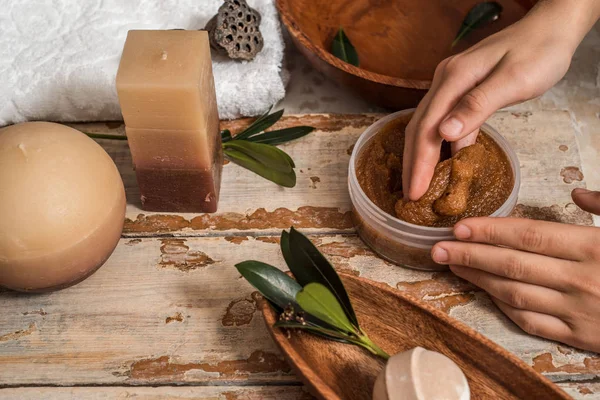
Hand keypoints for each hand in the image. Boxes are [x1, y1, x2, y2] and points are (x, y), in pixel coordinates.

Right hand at [403, 0, 599, 200]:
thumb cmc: (539, 51)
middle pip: (419, 127)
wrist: (551, 27)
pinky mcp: (462, 90)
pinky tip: (443, 163)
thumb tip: (444, 134)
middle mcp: (445, 81)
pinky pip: (444, 122)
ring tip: (421, 185)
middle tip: (411, 196)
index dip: (419, 161)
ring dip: (423, 156)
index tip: (415, 191)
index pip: (426, 127)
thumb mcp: (513, 79)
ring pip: (428, 126)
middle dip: (413, 163)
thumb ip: (477, 106)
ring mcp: (451, 85)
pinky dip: (441, 145)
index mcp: (454, 78)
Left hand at [431, 188, 599, 351]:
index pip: (529, 235)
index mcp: (594, 247)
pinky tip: (485, 293)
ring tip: (452, 266)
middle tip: (436, 248)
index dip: (490, 230)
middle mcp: (581, 280)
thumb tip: (577, 192)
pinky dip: (504, 307)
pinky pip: (532, 322)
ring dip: (479, 279)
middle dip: (469, 255)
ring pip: (515, 294)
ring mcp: (578, 311)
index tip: (459, 226)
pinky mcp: (579, 337)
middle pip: (512, 264)